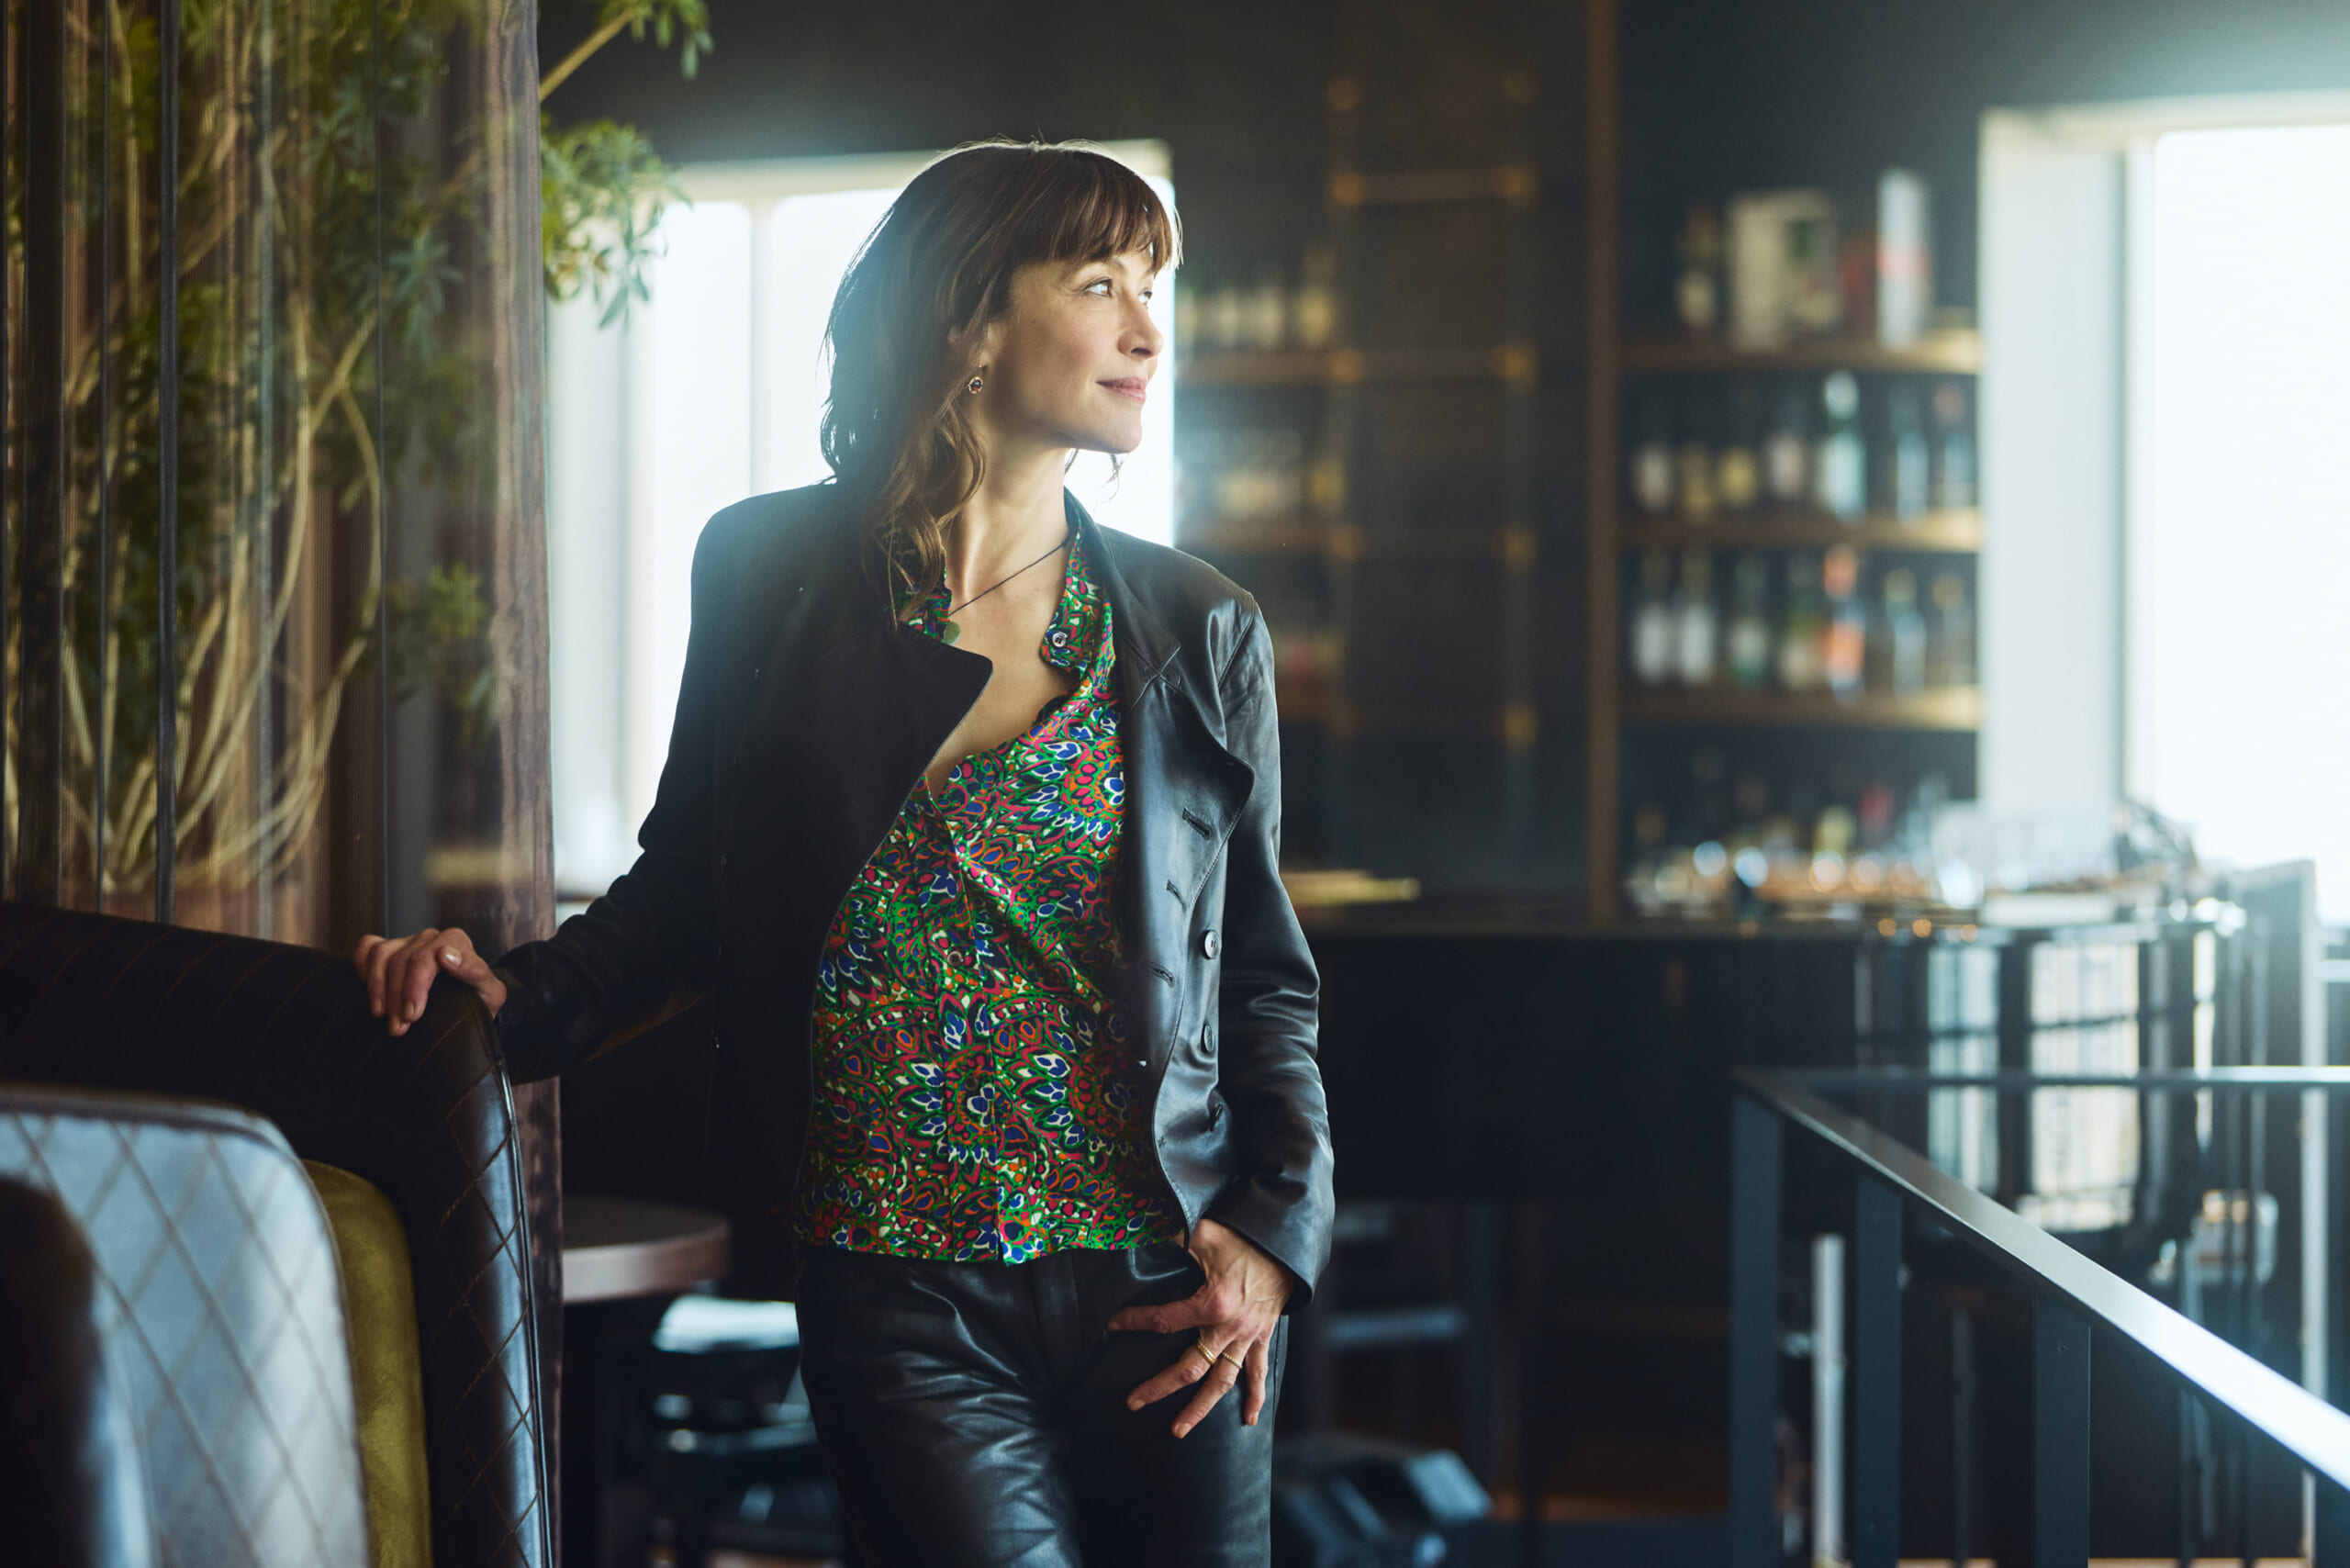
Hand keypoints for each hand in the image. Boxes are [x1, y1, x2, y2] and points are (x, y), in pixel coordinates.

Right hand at [353, 927, 506, 1036]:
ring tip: (383, 1016)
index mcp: (456, 943)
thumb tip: (446, 956)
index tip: (413, 1013)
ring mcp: (408, 941)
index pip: (430, 954)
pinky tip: (366, 988)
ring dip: (378, 988)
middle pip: (404, 960)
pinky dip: (363, 965)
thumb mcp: (490, 994)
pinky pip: (368, 946)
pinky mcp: (389, 948)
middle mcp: (430, 938)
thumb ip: (476, 973)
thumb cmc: (478, 1001)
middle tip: (399, 1027)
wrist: (466, 1006)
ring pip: (382, 954)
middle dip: (399, 997)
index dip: (416, 985)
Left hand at [1109, 1216, 1294, 1437]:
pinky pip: (1259, 1373)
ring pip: (1221, 1382)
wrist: (1286, 1245)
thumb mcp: (1205, 1234)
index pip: (1165, 1320)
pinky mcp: (1262, 1338)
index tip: (1114, 1324)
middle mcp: (1229, 1329)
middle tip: (1133, 1402)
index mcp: (1212, 1304)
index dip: (1137, 1321)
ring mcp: (1247, 1337)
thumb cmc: (1244, 1239)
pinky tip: (1248, 1420)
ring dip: (1200, 1409)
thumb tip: (1149, 1233)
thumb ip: (1175, 1238)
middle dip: (1159, 1387)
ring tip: (1179, 1430)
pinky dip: (1255, 1398)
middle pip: (1189, 1368)